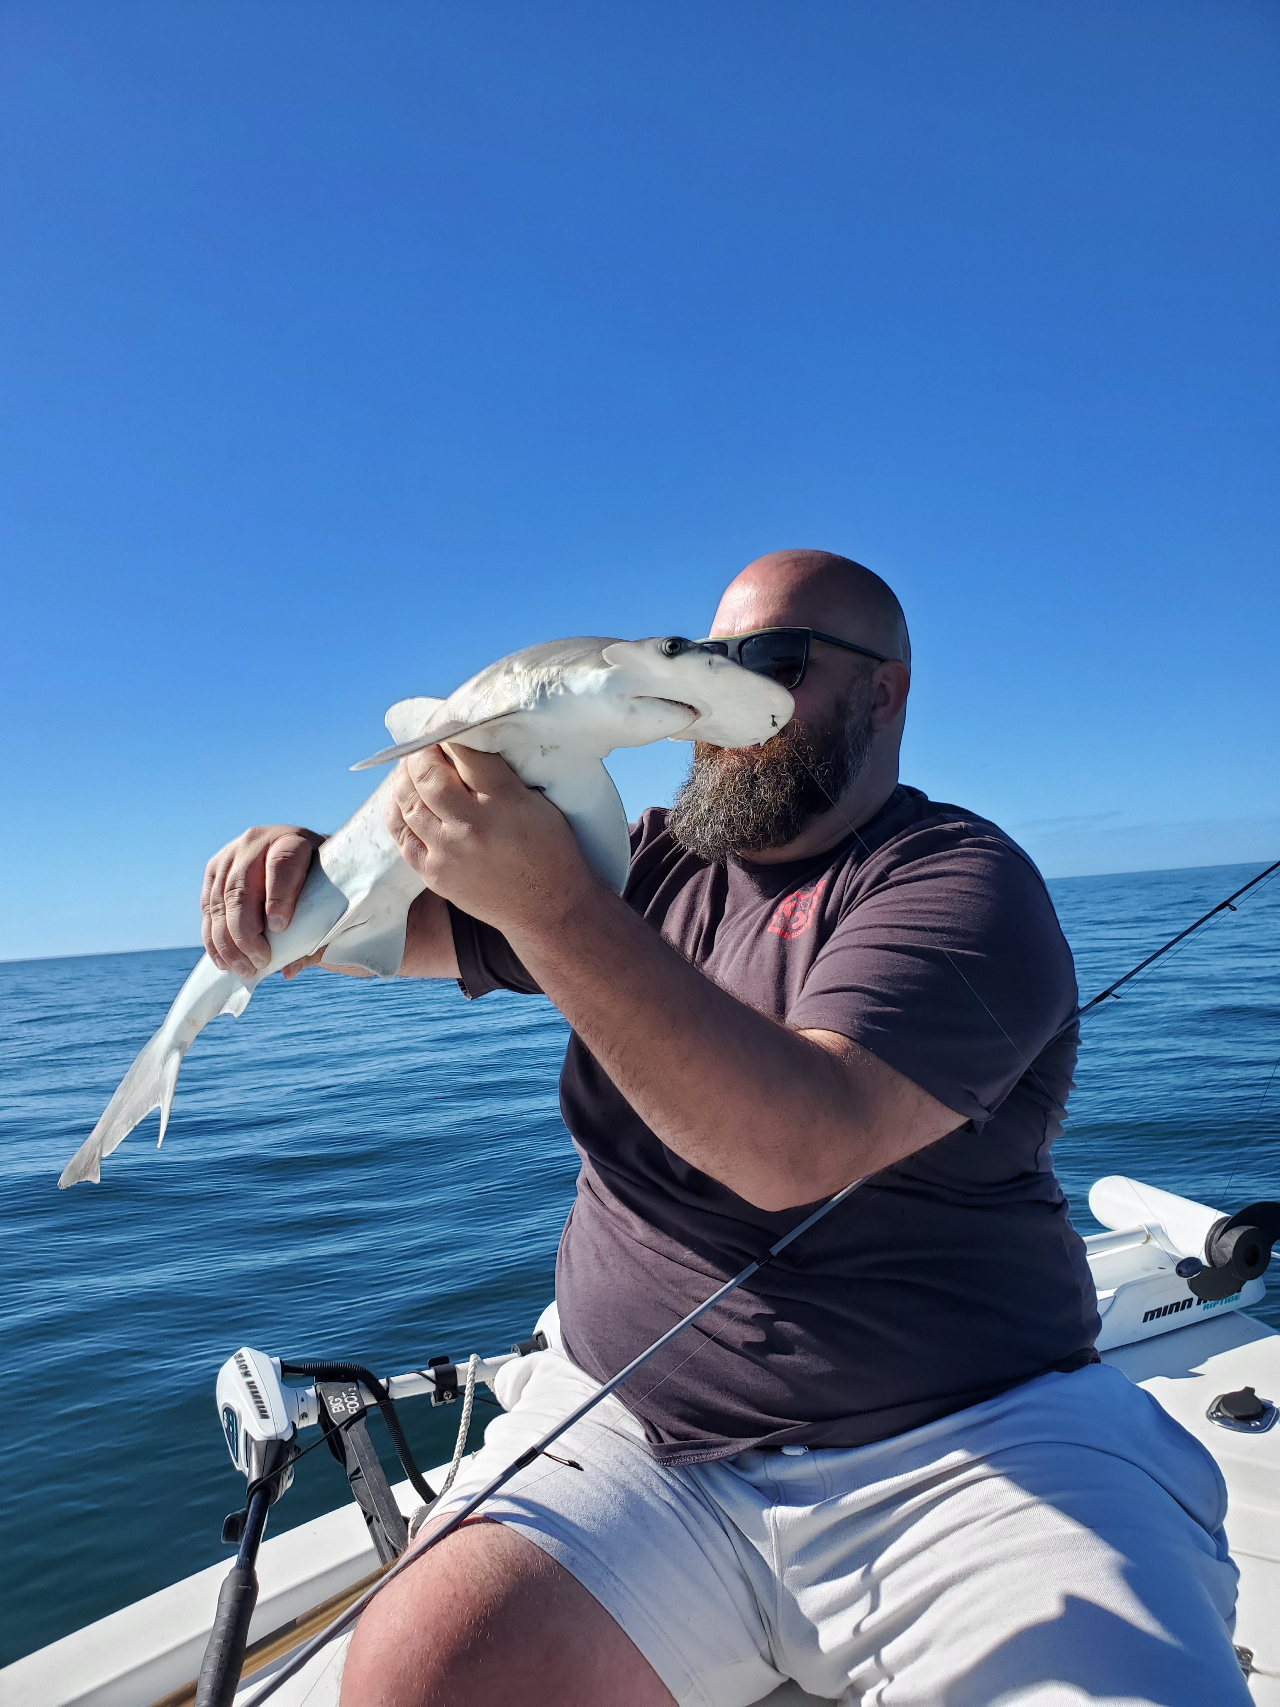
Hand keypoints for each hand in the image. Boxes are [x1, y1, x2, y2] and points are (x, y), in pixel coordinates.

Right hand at [201, 825, 324, 975]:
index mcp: (291, 841)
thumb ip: (316, 932)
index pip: (282, 864)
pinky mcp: (212, 872)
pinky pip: (207, 909)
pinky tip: (224, 961)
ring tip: (244, 969)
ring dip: (228, 943)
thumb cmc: (318, 881)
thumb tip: (288, 969)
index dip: (279, 897)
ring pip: (219, 902)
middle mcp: (254, 843)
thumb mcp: (327, 897)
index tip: (281, 927)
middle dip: (246, 933)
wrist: (299, 855)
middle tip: (261, 961)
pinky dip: (213, 939)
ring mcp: (228, 856)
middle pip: (241, 889)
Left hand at [385, 744, 593, 939]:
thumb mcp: (538, 802)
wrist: (548, 909)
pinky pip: (401, 833)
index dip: (449, 732)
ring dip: (406, 777)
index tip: (446, 726)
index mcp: (503, 801)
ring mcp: (446, 852)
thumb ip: (502, 775)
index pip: (463, 751)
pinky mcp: (432, 873)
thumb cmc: (550, 850)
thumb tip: (464, 747)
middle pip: (427, 774)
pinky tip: (404, 798)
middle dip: (422, 752)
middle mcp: (470, 825)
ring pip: (408, 801)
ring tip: (413, 767)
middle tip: (426, 744)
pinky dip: (397, 810)